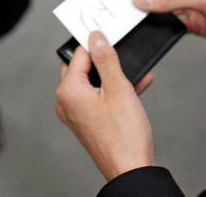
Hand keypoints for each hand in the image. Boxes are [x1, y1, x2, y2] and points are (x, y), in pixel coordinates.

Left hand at [56, 32, 154, 180]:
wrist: (130, 170)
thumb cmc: (123, 135)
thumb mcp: (118, 88)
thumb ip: (106, 59)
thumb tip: (96, 37)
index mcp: (68, 91)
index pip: (79, 55)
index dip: (97, 44)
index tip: (112, 36)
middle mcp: (67, 102)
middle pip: (83, 68)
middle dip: (104, 60)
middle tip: (122, 51)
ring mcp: (76, 114)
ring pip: (94, 83)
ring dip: (115, 75)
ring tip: (137, 72)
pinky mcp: (88, 122)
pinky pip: (100, 98)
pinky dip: (116, 91)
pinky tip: (138, 85)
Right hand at [132, 0, 205, 61]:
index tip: (132, 4)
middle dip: (148, 3)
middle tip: (132, 14)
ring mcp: (195, 5)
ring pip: (165, 8)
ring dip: (156, 16)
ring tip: (142, 24)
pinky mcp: (198, 23)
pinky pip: (174, 24)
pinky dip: (165, 28)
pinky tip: (159, 32)